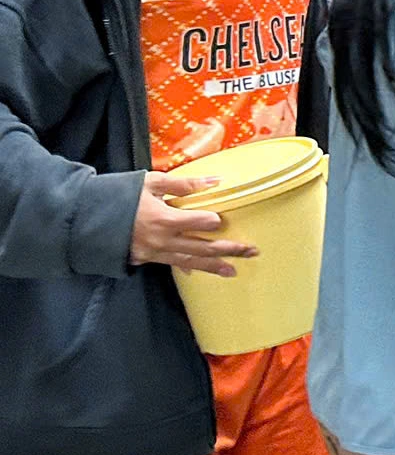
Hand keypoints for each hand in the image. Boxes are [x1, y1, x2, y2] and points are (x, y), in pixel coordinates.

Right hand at [130, 173, 254, 275]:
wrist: (85, 216)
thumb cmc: (119, 194)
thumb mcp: (150, 182)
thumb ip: (183, 184)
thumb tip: (215, 181)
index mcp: (164, 218)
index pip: (198, 222)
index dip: (212, 221)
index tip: (221, 220)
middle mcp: (162, 240)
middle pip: (202, 247)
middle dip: (228, 250)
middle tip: (250, 251)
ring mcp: (154, 253)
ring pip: (190, 261)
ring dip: (213, 266)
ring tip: (233, 270)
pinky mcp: (145, 259)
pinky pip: (172, 265)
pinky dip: (188, 269)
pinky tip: (201, 273)